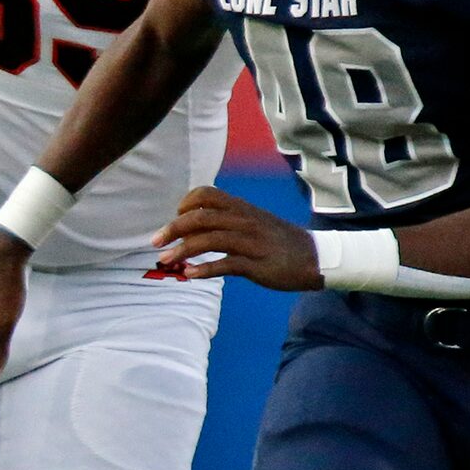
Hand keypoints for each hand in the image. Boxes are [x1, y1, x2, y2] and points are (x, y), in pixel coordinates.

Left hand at [151, 185, 320, 290]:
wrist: (315, 258)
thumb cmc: (277, 241)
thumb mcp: (252, 223)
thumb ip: (225, 222)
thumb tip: (191, 228)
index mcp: (242, 208)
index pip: (207, 194)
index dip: (185, 204)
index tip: (175, 218)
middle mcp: (244, 220)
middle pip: (202, 217)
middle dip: (174, 228)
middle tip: (155, 242)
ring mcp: (251, 242)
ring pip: (210, 240)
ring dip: (183, 250)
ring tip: (166, 260)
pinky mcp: (257, 264)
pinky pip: (227, 264)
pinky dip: (205, 269)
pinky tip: (189, 274)